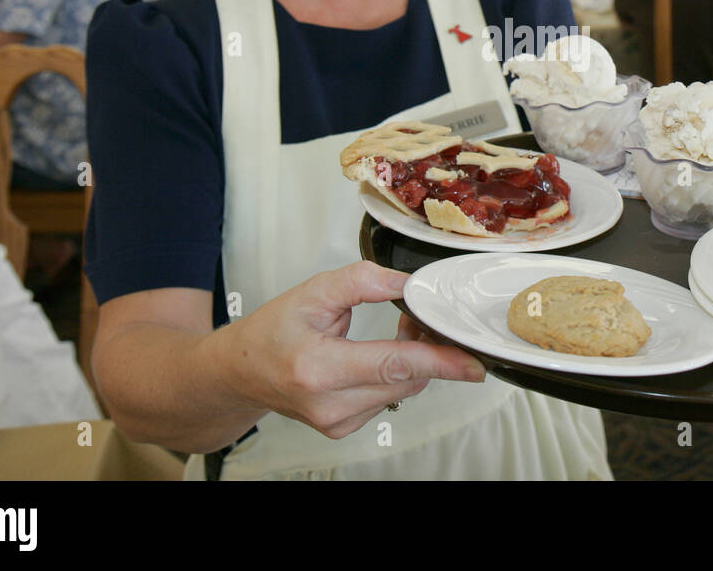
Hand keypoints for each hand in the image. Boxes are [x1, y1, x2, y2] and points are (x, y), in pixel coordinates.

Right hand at [221, 260, 484, 439]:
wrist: (240, 371)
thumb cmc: (271, 332)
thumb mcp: (312, 292)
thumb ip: (361, 282)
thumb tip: (406, 284)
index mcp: (318, 369)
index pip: (393, 366)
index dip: (439, 361)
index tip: (472, 362)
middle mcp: (330, 405)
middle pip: (407, 379)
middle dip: (427, 347)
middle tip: (419, 317)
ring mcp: (337, 423)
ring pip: (403, 389)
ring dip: (412, 360)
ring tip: (397, 330)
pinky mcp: (344, 429)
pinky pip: (389, 397)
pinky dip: (396, 374)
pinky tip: (383, 354)